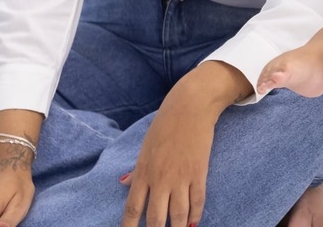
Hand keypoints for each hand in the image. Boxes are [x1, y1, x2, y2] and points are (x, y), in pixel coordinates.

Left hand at [120, 93, 213, 226]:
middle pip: (155, 218)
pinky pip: (197, 201)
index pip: (132, 209)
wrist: (190, 108)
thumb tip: (123, 183)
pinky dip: (195, 215)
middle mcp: (160, 179)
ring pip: (178, 214)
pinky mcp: (199, 173)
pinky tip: (193, 223)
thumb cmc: (165, 125)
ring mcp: (180, 177)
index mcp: (143, 172)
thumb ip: (136, 170)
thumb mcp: (145, 147)